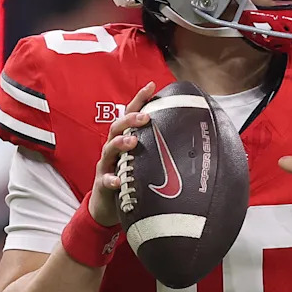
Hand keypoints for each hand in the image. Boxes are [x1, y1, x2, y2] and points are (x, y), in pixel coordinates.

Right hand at [88, 82, 154, 226]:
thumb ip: (156, 147)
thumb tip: (188, 138)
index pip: (130, 114)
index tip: (151, 86)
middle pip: (117, 127)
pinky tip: (118, 180)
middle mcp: (113, 149)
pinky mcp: (103, 184)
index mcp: (124, 139)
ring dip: (120, 143)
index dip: (139, 100)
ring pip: (109, 149)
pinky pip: (106, 181)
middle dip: (130, 119)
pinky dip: (112, 179)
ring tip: (132, 141)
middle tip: (145, 117)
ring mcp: (106, 165)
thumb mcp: (142, 159)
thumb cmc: (129, 178)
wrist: (106, 206)